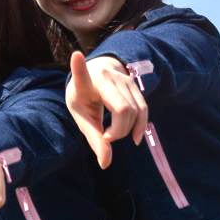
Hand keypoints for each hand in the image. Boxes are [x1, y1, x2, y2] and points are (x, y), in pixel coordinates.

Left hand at [66, 51, 147, 168]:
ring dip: (128, 130)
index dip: (78, 67)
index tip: (75, 56)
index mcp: (86, 82)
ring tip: (112, 135)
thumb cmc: (85, 95)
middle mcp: (108, 77)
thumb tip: (106, 164)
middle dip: (118, 131)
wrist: (98, 71)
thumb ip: (93, 138)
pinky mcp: (137, 86)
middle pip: (124, 110)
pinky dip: (140, 126)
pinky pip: (144, 109)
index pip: (81, 75)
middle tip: (104, 138)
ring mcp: (126, 80)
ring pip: (137, 111)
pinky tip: (135, 137)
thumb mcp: (81, 115)